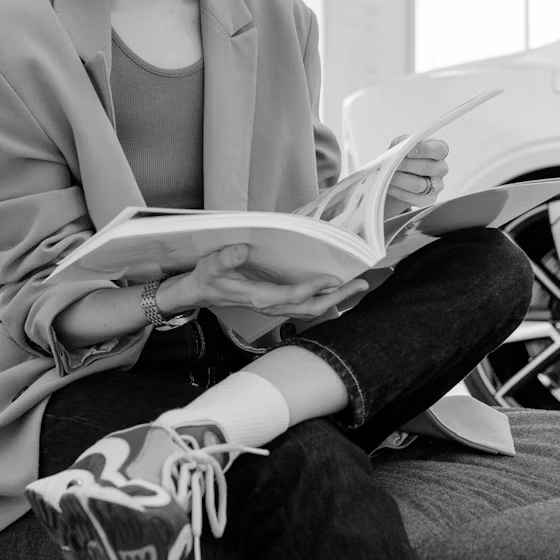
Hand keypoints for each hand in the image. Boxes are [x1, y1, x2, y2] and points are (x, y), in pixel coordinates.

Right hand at [159, 243, 368, 319]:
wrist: (198, 293)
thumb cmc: (207, 277)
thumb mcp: (210, 264)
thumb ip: (225, 258)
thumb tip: (243, 249)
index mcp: (258, 297)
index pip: (292, 296)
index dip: (313, 289)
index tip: (333, 279)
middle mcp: (270, 306)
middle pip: (310, 308)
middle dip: (337, 297)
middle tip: (361, 285)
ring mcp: (274, 308)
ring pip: (310, 309)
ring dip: (335, 300)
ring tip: (356, 287)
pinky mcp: (276, 304)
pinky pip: (305, 306)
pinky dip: (324, 299)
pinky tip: (336, 291)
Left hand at [386, 135, 448, 213]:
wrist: (399, 178)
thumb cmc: (403, 158)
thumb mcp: (401, 145)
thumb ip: (402, 142)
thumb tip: (399, 147)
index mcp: (439, 151)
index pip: (439, 149)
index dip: (424, 150)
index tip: (408, 152)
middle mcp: (441, 168)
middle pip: (427, 167)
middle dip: (406, 165)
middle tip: (390, 164)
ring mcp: (438, 185)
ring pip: (419, 185)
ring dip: (400, 180)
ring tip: (387, 176)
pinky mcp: (430, 199)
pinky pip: (415, 198)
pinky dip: (399, 193)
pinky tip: (390, 187)